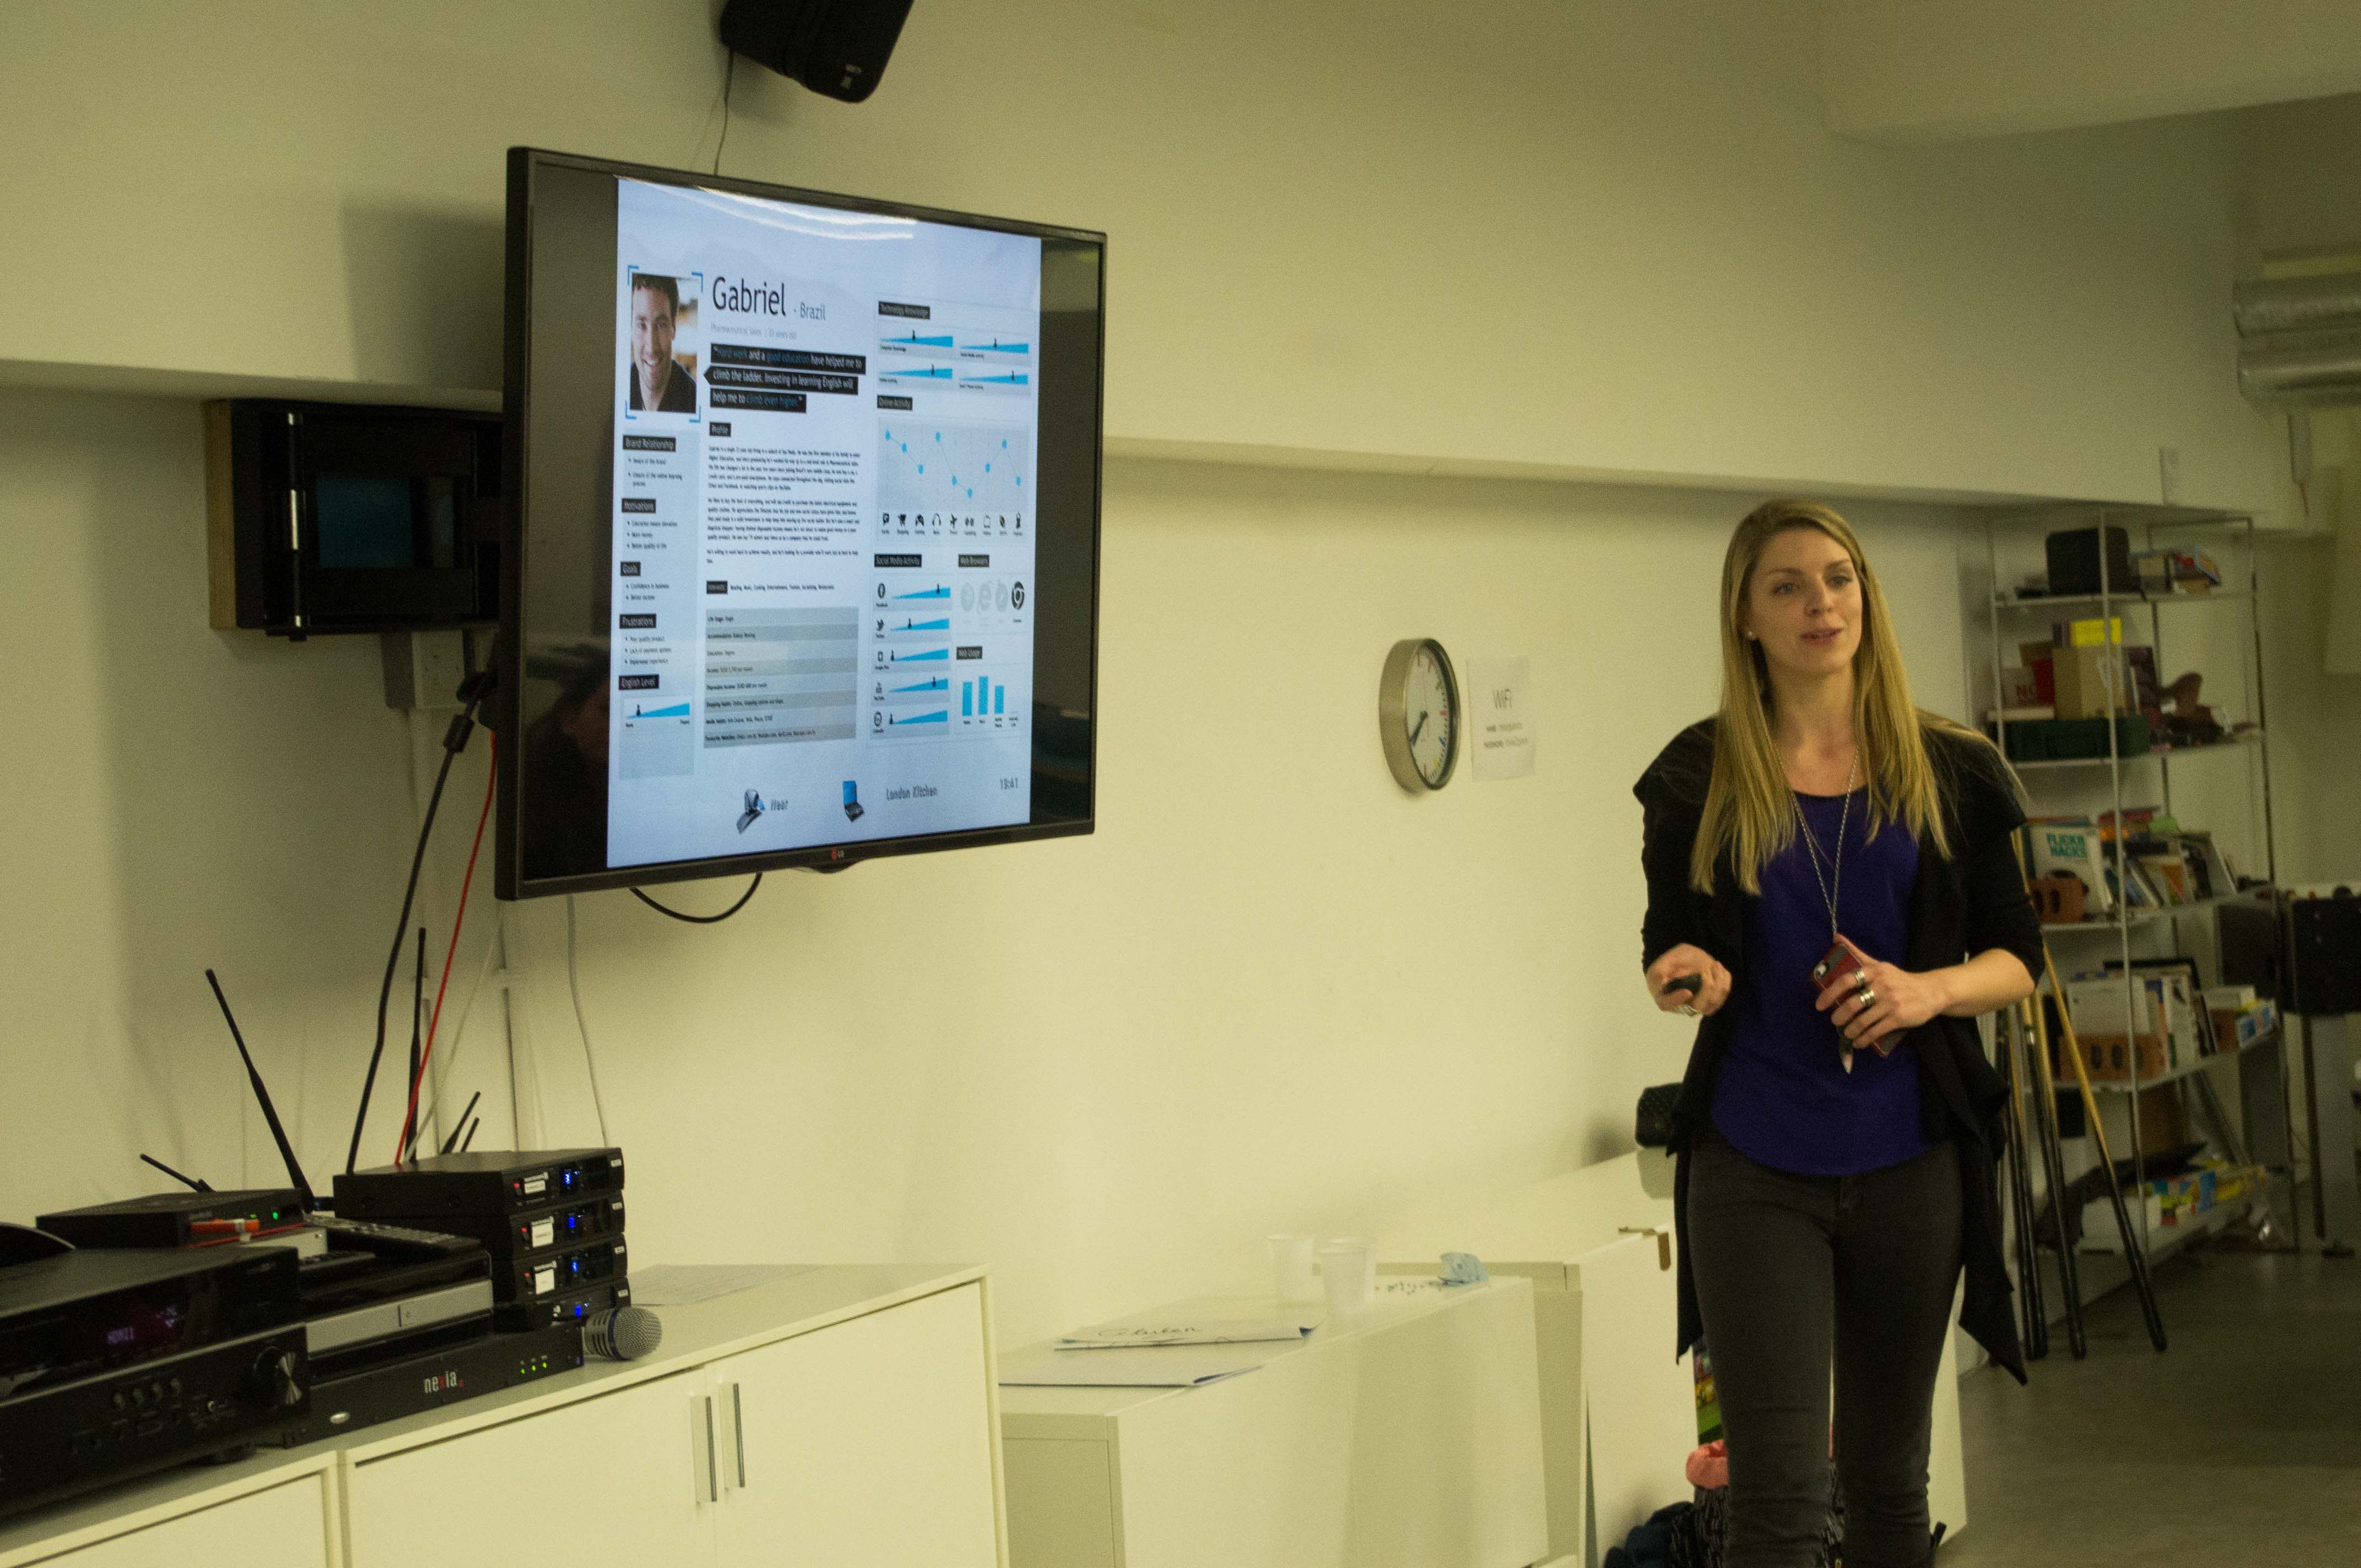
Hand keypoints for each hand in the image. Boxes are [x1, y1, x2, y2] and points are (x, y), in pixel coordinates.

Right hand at [1646, 944, 1730, 1017]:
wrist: (1691, 959)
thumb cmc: (1675, 961)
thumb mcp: (1664, 962)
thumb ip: (1659, 970)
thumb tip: (1661, 980)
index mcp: (1664, 996)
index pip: (1666, 1005)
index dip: (1676, 1000)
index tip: (1687, 992)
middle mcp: (1682, 1005)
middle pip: (1697, 1007)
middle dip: (1706, 988)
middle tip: (1706, 969)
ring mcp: (1699, 1006)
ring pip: (1713, 1002)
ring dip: (1718, 981)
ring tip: (1714, 964)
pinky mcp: (1713, 1001)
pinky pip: (1723, 994)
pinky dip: (1724, 979)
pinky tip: (1717, 968)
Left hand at [1815, 935, 1946, 1048]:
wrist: (1931, 991)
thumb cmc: (1899, 979)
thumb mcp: (1880, 965)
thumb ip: (1858, 954)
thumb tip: (1835, 937)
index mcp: (1874, 972)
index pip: (1846, 980)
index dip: (1829, 993)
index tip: (1820, 1005)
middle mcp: (1881, 986)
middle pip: (1852, 1004)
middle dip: (1839, 1017)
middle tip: (1835, 1021)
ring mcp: (1890, 1003)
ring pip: (1862, 1021)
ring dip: (1850, 1031)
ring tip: (1846, 1033)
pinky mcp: (1897, 1018)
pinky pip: (1875, 1031)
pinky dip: (1863, 1039)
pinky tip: (1859, 1042)